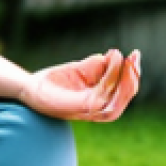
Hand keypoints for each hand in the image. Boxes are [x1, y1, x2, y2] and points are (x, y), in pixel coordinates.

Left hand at [18, 48, 140, 122]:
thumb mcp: (79, 70)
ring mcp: (90, 111)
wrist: (30, 88)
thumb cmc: (55, 82)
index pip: (124, 90)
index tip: (135, 54)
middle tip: (134, 58)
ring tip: (126, 60)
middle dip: (133, 77)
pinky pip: (101, 94)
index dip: (132, 74)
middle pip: (125, 96)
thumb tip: (114, 55)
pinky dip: (109, 78)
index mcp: (101, 100)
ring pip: (116, 98)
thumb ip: (96, 65)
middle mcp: (98, 109)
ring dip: (124, 79)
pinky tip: (110, 62)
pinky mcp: (80, 108)